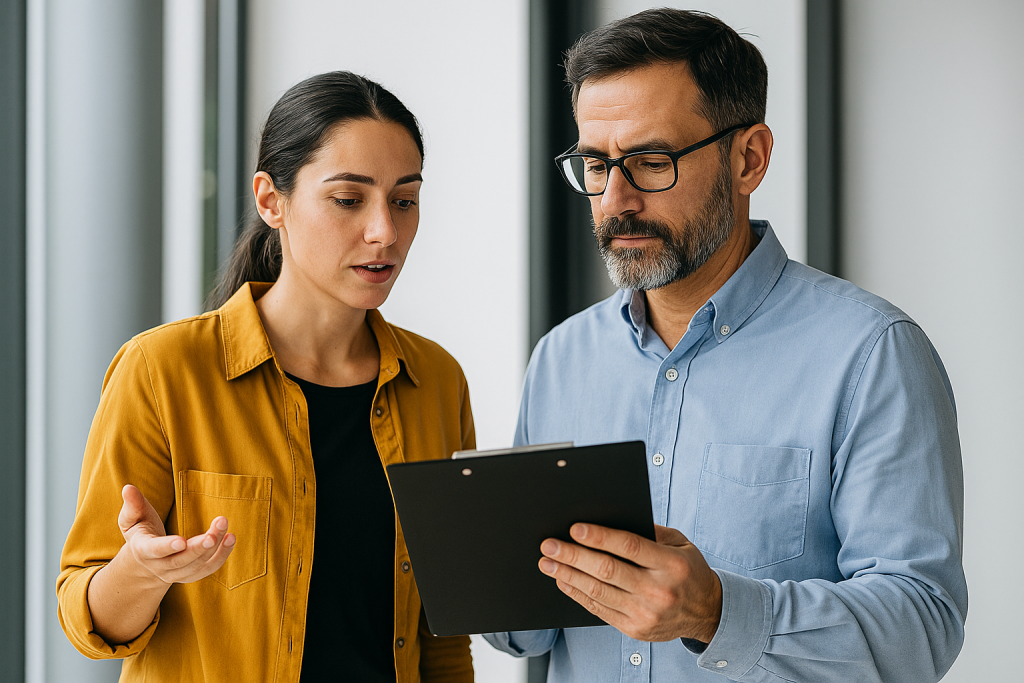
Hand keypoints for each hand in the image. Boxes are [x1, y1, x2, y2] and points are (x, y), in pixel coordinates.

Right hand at [118, 484, 235, 585]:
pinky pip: (208, 569)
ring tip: (226, 530)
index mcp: (144, 550)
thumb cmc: (141, 532)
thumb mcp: (132, 519)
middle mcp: (160, 566)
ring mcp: (176, 573)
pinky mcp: (191, 574)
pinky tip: (230, 539)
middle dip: (199, 548)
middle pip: (181, 560)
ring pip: (197, 566)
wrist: (145, 562)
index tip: (182, 541)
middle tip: (214, 534)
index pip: (155, 550)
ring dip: (214, 549)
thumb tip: (128, 488)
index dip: (168, 547)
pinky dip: (221, 556)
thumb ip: (132, 505)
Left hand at [538, 523, 721, 642]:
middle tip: (549, 545)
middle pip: (608, 570)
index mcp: (671, 565)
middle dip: (573, 556)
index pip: (629, 547)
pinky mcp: (635, 629)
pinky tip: (564, 581)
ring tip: (548, 563)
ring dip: (568, 575)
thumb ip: (650, 532)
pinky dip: (578, 594)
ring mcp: (646, 613)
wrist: (707, 613)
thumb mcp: (679, 544)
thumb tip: (611, 519)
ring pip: (598, 591)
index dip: (600, 537)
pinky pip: (599, 610)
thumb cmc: (688, 570)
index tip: (575, 528)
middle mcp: (658, 591)